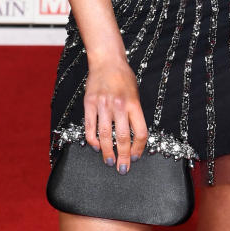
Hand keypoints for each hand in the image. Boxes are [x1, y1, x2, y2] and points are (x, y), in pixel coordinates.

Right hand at [83, 58, 148, 173]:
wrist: (107, 61)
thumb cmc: (124, 78)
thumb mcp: (136, 95)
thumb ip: (134, 115)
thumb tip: (133, 139)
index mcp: (134, 104)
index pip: (140, 132)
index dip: (139, 148)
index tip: (136, 157)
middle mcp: (119, 105)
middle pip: (122, 137)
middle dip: (123, 157)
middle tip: (122, 169)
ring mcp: (103, 104)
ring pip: (104, 135)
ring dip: (107, 152)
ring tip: (109, 162)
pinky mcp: (89, 103)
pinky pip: (90, 126)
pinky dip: (92, 140)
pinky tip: (96, 147)